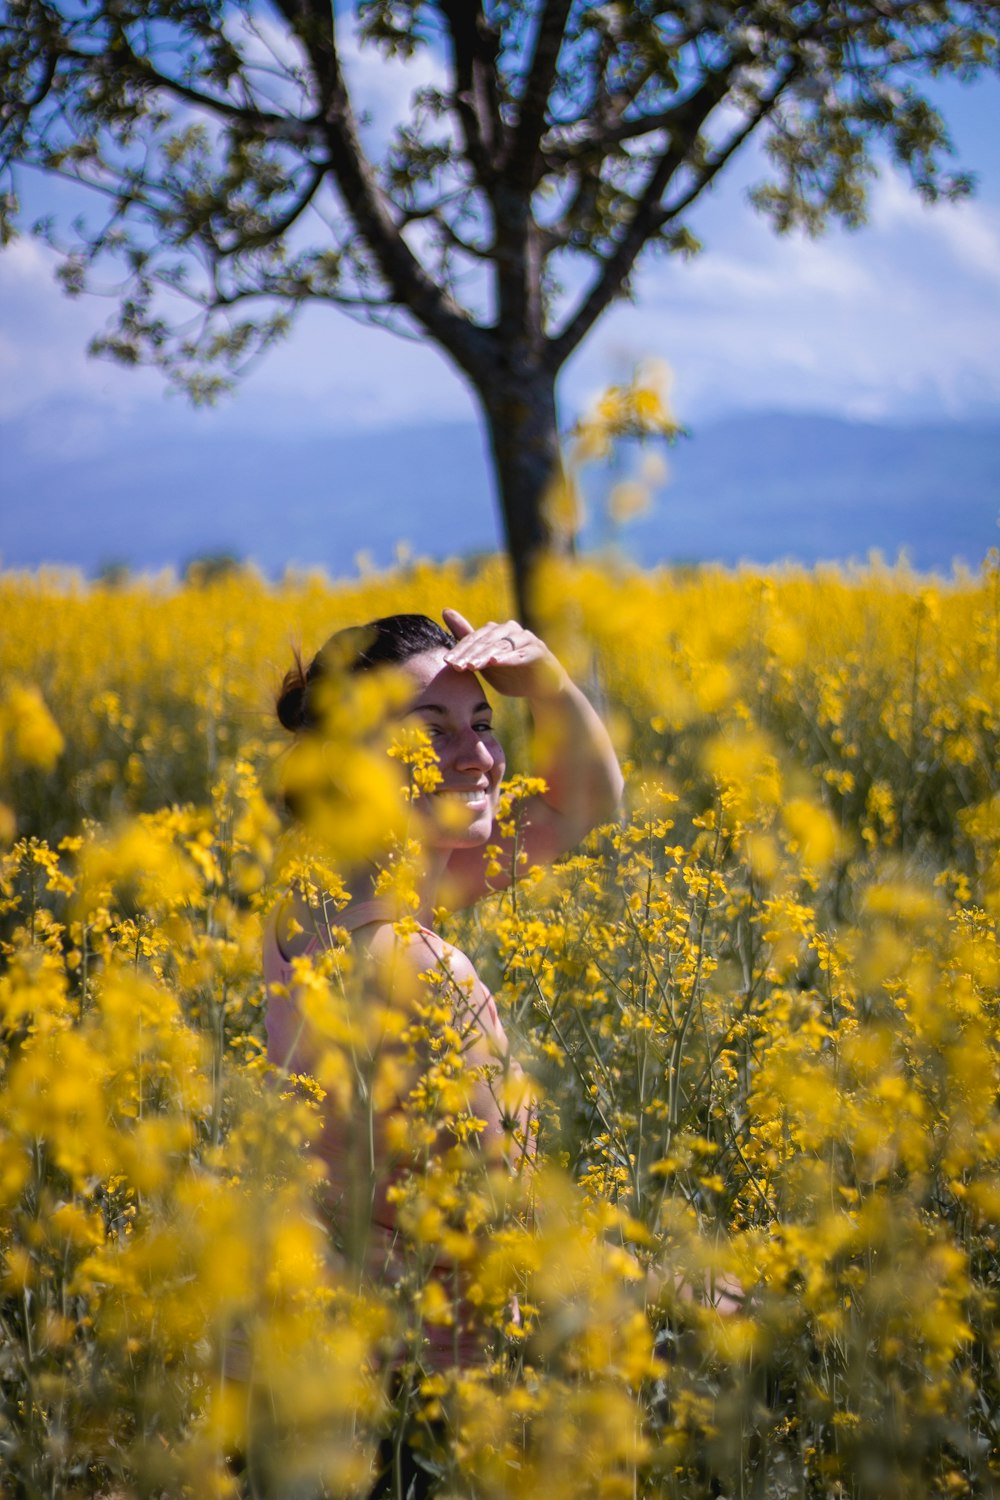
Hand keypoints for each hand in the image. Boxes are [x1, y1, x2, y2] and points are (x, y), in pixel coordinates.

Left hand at [442, 609, 566, 698]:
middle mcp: (511, 630)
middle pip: (487, 640)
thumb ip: (468, 639)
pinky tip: (496, 662)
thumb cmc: (511, 673)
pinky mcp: (539, 651)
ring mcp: (526, 639)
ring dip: (486, 655)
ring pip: (502, 645)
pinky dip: (509, 658)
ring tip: (473, 665)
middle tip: (457, 666)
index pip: (474, 638)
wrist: (542, 688)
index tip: (447, 663)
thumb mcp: (486, 660)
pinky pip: (522, 654)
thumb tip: (445, 610)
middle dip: (471, 654)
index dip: (460, 650)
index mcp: (497, 631)